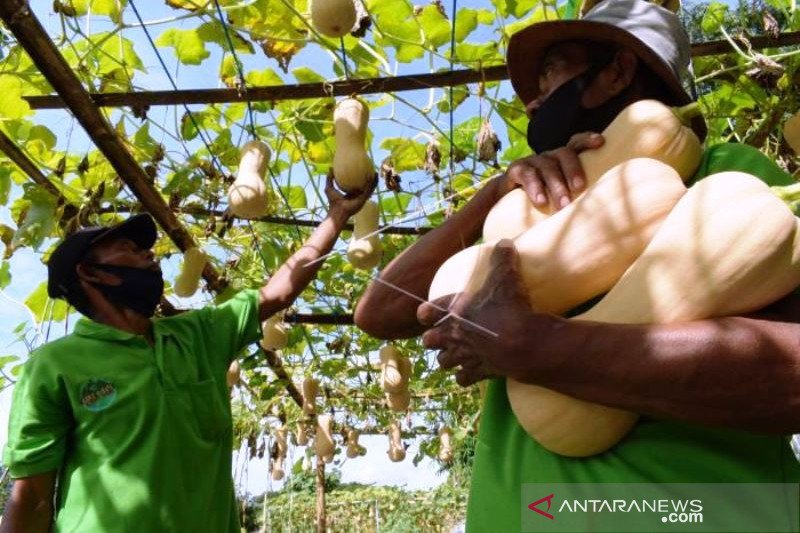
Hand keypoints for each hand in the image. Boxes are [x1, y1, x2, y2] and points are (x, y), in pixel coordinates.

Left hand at [325, 172, 377, 220]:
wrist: (338, 211)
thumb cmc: (333, 202)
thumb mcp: (330, 188)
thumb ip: (330, 178)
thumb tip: (331, 167)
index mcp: (351, 194)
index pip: (356, 185)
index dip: (359, 179)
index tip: (361, 171)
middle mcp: (357, 196)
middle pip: (365, 186)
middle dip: (369, 179)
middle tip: (371, 170)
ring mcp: (361, 198)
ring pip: (370, 188)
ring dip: (374, 181)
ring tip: (376, 173)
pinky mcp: (364, 199)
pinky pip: (369, 190)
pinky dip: (372, 184)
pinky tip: (374, 177)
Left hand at [417, 240, 561, 385]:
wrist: (521, 342)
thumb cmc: (508, 306)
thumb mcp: (505, 276)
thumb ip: (502, 259)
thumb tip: (505, 242)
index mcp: (452, 311)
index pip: (425, 312)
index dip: (425, 312)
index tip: (428, 312)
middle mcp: (452, 336)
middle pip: (429, 341)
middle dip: (433, 338)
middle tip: (444, 334)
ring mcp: (463, 356)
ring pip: (443, 362)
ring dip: (448, 358)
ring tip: (457, 354)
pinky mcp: (477, 373)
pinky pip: (463, 379)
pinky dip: (466, 377)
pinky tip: (473, 371)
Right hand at [499, 131, 603, 210]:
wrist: (506, 200)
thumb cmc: (543, 199)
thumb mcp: (560, 194)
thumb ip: (575, 193)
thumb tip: (602, 205)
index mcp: (562, 159)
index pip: (576, 143)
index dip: (587, 140)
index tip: (600, 143)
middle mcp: (549, 157)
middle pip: (564, 154)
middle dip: (573, 169)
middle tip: (579, 188)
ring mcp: (532, 161)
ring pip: (547, 166)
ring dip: (556, 184)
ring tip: (563, 204)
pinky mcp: (516, 170)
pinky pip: (527, 175)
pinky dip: (535, 188)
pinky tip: (541, 201)